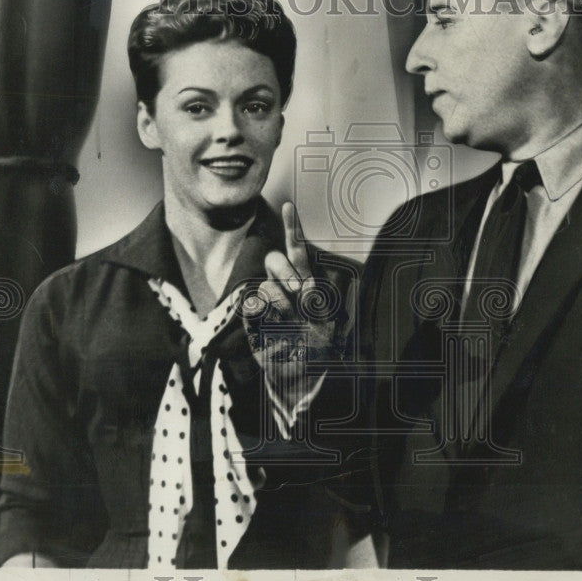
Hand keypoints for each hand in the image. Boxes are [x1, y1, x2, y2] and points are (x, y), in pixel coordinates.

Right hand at [251, 202, 340, 368]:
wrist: (302, 375)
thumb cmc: (318, 347)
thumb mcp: (329, 323)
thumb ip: (319, 303)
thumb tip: (308, 287)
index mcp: (303, 282)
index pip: (295, 249)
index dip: (291, 227)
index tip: (288, 205)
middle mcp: (283, 287)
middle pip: (274, 260)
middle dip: (286, 273)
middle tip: (301, 295)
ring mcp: (266, 303)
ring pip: (266, 286)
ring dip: (281, 301)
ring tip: (291, 320)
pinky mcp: (253, 321)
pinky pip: (252, 306)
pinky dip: (265, 315)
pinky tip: (276, 329)